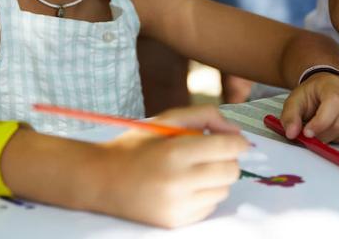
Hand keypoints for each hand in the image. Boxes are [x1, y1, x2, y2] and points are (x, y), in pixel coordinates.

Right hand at [97, 106, 248, 227]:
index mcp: (175, 152)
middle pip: (231, 171)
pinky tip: (185, 188)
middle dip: (227, 159)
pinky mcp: (176, 222)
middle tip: (211, 154)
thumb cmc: (135, 146)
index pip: (227, 148)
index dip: (237, 141)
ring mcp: (178, 205)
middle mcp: (179, 181)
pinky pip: (209, 207)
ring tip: (194, 171)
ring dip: (216, 179)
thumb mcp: (165, 121)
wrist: (101, 179)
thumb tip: (234, 130)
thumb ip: (203, 116)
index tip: (234, 140)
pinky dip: (204, 196)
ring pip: (223, 191)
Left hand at [280, 73, 338, 142]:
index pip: (332, 104)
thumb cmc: (312, 95)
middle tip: (316, 135)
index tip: (307, 133)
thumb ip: (290, 116)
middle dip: (325, 136)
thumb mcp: (295, 101)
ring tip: (328, 131)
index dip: (320, 124)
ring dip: (338, 139)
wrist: (329, 85)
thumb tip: (291, 134)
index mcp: (332, 85)